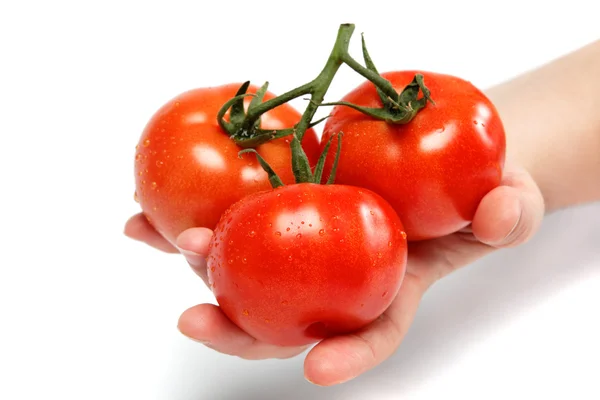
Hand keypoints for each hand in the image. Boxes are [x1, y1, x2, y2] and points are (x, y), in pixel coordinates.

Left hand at [124, 161, 543, 385]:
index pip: (373, 331)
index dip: (350, 353)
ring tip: (163, 240)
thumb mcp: (510, 197)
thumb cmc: (480, 189)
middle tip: (197, 318)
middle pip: (289, 315)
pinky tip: (149, 213)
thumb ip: (510, 212)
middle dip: (240, 326)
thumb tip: (498, 213)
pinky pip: (243, 215)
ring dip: (203, 263)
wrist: (446, 159)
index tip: (318, 365)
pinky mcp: (292, 204)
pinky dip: (198, 217)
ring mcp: (312, 241)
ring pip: (253, 268)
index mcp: (392, 286)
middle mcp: (341, 275)